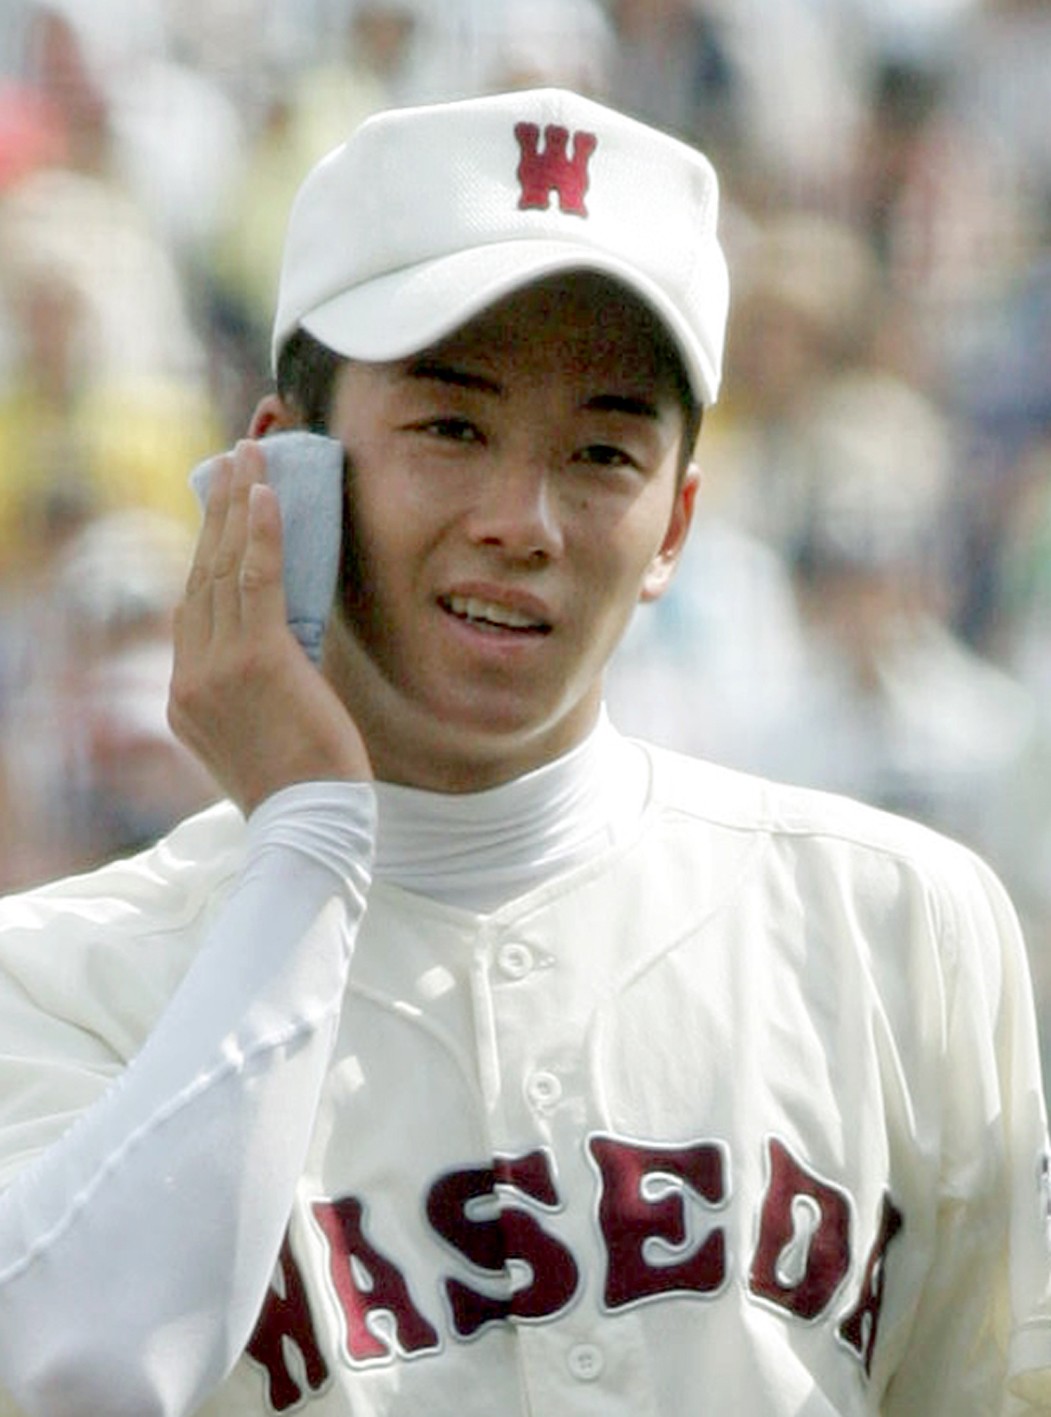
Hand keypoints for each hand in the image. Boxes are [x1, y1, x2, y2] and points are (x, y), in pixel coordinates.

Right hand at [168, 440, 371, 815]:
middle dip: (217, 514)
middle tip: (231, 461)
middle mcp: (189, 678)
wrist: (310, 825)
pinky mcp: (256, 661)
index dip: (207, 554)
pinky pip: (255, 581)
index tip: (221, 513)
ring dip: (237, 507)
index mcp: (186, 697)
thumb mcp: (261, 733)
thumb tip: (284, 647)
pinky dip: (260, 534)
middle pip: (200, 577)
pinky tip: (265, 493)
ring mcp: (215, 669)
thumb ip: (256, 689)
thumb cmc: (303, 787)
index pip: (192, 609)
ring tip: (249, 457)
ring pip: (223, 570)